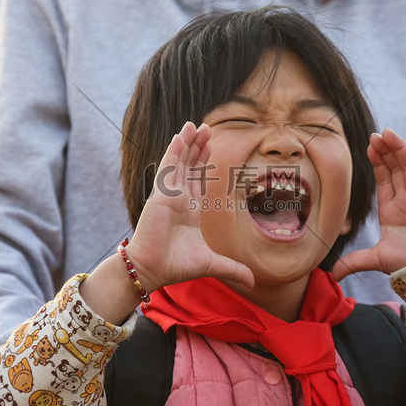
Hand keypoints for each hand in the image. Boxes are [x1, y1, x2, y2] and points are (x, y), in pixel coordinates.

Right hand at [125, 122, 253, 290]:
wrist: (153, 270)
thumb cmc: (176, 266)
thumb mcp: (212, 264)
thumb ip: (232, 269)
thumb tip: (253, 281)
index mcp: (189, 209)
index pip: (197, 179)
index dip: (203, 161)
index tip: (210, 145)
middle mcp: (179, 199)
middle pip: (189, 165)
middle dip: (198, 146)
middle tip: (206, 127)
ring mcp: (169, 195)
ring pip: (179, 162)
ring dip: (187, 143)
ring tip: (195, 124)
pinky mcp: (160, 195)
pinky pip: (168, 167)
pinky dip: (174, 151)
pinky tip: (181, 136)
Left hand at [333, 128, 405, 279]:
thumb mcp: (376, 259)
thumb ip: (355, 261)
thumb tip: (333, 274)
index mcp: (391, 208)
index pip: (384, 178)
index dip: (377, 161)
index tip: (369, 146)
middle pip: (396, 168)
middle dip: (386, 151)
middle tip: (375, 135)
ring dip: (399, 149)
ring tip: (388, 134)